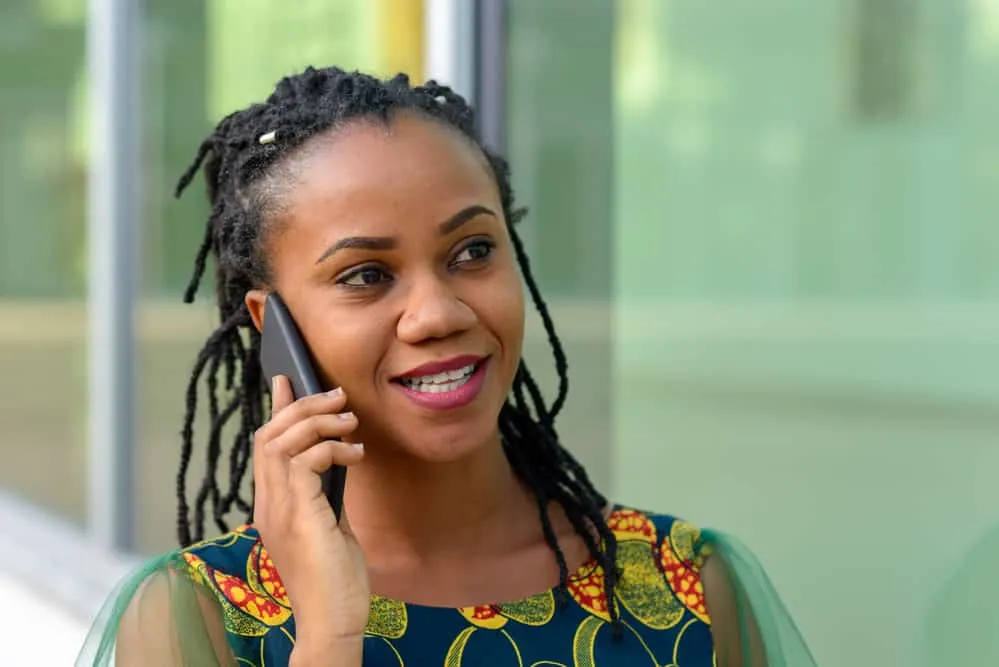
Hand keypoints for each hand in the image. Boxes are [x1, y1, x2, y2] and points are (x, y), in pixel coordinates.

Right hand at [252, 376, 369, 647]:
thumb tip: (337, 460)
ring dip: (319, 421)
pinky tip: (356, 455)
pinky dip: (332, 448)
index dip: (276, 409)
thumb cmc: (335, 579)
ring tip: (349, 421)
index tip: (286, 380)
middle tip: (337, 395)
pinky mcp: (299, 514)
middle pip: (268, 434)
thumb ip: (324, 494)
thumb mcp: (329, 526)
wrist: (333, 620)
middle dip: (302, 406)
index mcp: (272, 505)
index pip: (265, 445)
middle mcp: (267, 503)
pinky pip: (305, 461)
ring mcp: (278, 509)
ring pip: (282, 441)